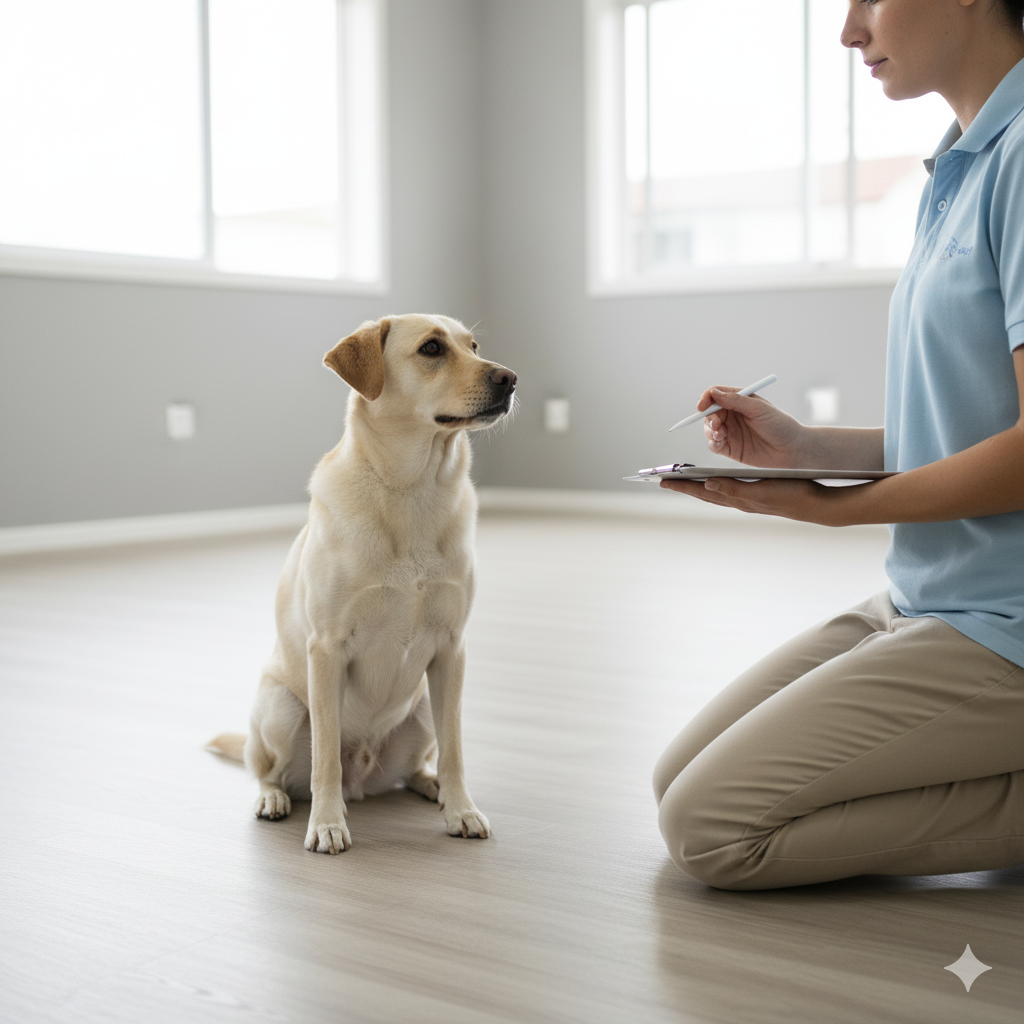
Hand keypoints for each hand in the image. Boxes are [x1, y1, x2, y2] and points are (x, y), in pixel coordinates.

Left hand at [659, 476, 848, 525]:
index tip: (662, 481)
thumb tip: (707, 485)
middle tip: (664, 481)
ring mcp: (747, 499)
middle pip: (705, 493)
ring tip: (683, 481)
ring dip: (698, 486)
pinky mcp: (757, 494)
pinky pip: (728, 490)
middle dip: (684, 487)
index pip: (703, 492)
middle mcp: (739, 500)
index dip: (683, 486)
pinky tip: (714, 482)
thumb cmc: (791, 495)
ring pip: (716, 492)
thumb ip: (733, 489)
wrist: (816, 504)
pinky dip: (716, 484)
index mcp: (737, 499)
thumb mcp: (760, 491)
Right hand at [697, 386, 805, 466]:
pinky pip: (713, 444)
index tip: (702, 405)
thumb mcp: (758, 408)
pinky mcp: (730, 448)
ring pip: (709, 428)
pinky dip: (712, 442)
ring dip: (710, 430)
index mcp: (740, 401)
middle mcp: (733, 415)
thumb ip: (735, 400)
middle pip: (709, 412)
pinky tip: (719, 442)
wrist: (792, 450)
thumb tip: (713, 393)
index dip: (706, 398)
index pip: (716, 395)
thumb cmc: (780, 425)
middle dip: (709, 417)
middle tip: (717, 424)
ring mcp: (731, 432)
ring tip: (721, 434)